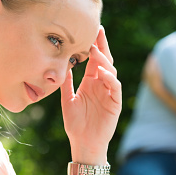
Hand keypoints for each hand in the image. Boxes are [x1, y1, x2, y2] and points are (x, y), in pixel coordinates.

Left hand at [60, 26, 121, 164]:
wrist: (83, 143)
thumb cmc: (76, 124)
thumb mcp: (67, 100)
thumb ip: (66, 84)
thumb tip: (61, 66)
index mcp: (91, 82)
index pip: (94, 60)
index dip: (93, 46)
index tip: (90, 31)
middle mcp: (101, 85)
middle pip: (104, 61)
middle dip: (102, 45)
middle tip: (98, 30)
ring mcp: (109, 93)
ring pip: (111, 71)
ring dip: (104, 60)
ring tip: (95, 50)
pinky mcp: (115, 103)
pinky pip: (114, 87)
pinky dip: (110, 79)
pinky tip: (102, 72)